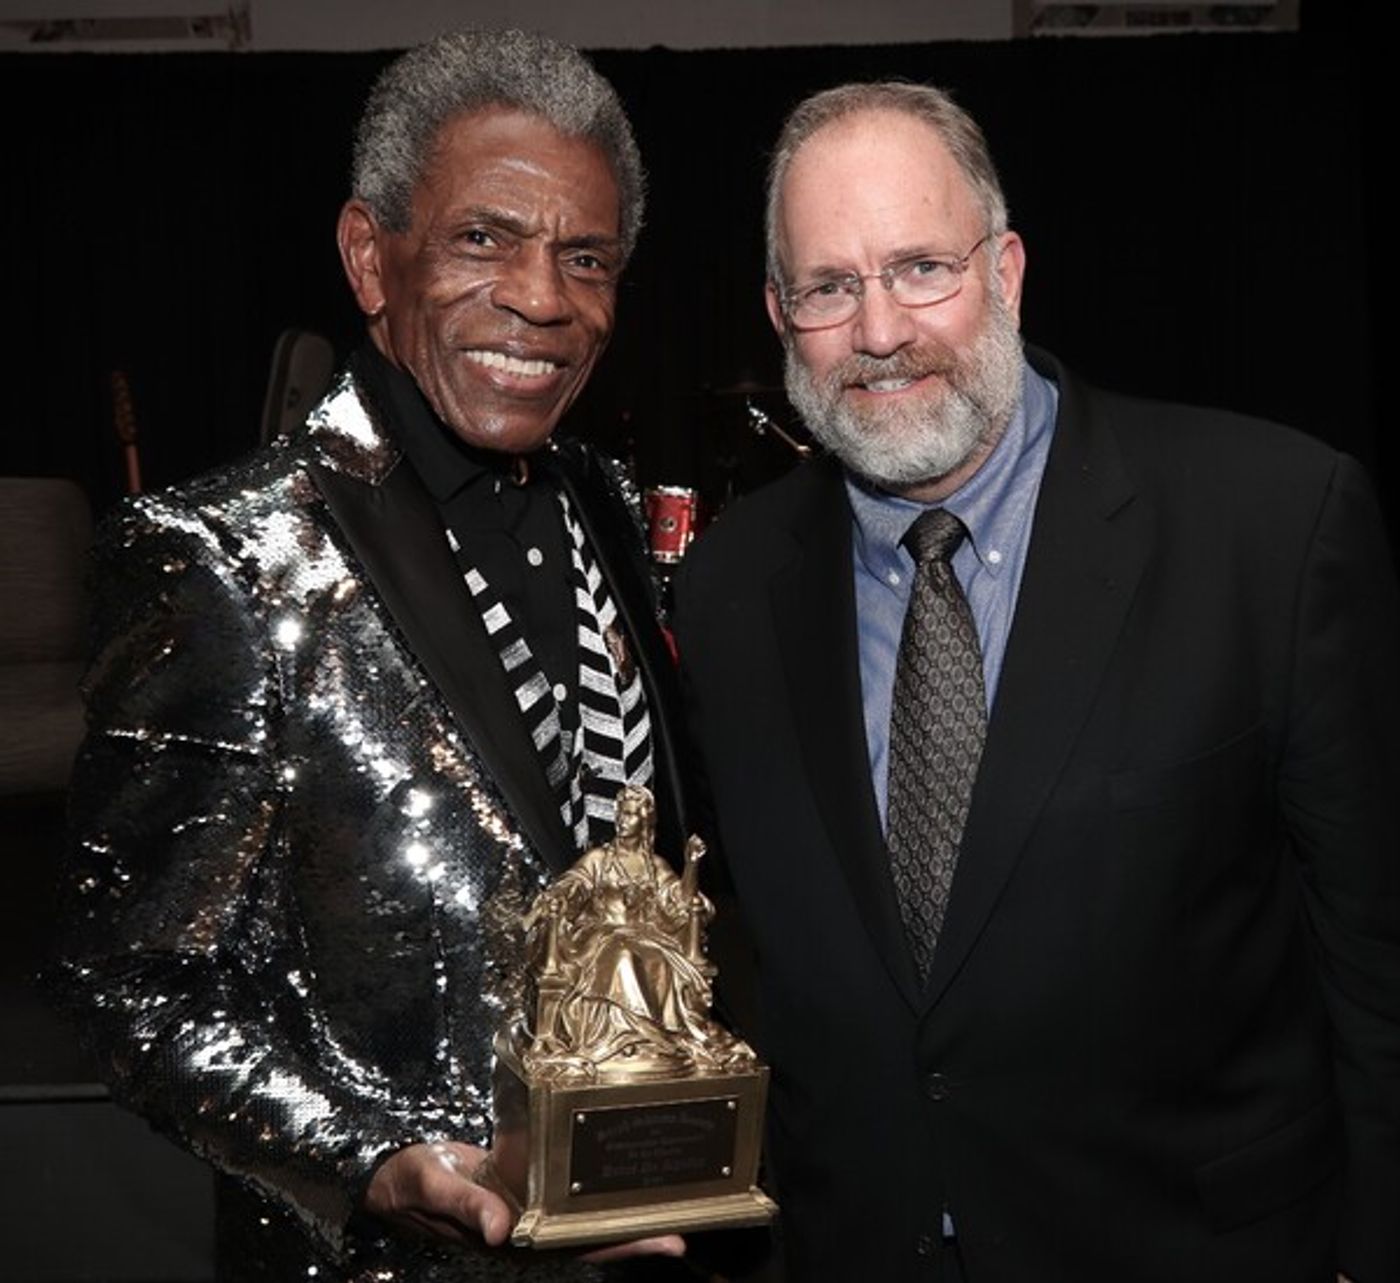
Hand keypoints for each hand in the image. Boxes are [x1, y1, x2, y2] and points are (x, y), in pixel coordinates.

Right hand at [364, 1141, 685, 1261]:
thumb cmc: (407, 1182)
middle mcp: (522, 1233)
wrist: (391, 1172)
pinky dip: (584, 1190)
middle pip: (587, 1240)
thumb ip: (465, 1206)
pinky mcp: (517, 1190)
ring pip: (577, 1220)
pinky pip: (557, 1196)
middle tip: (682, 1234)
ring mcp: (522, 1213)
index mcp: (508, 1241)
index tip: (665, 1241)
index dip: (618, 1248)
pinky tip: (610, 1179)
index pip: (574, 1250)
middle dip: (633, 1237)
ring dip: (615, 1215)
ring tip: (662, 1206)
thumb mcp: (433, 1186)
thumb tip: (499, 1230)